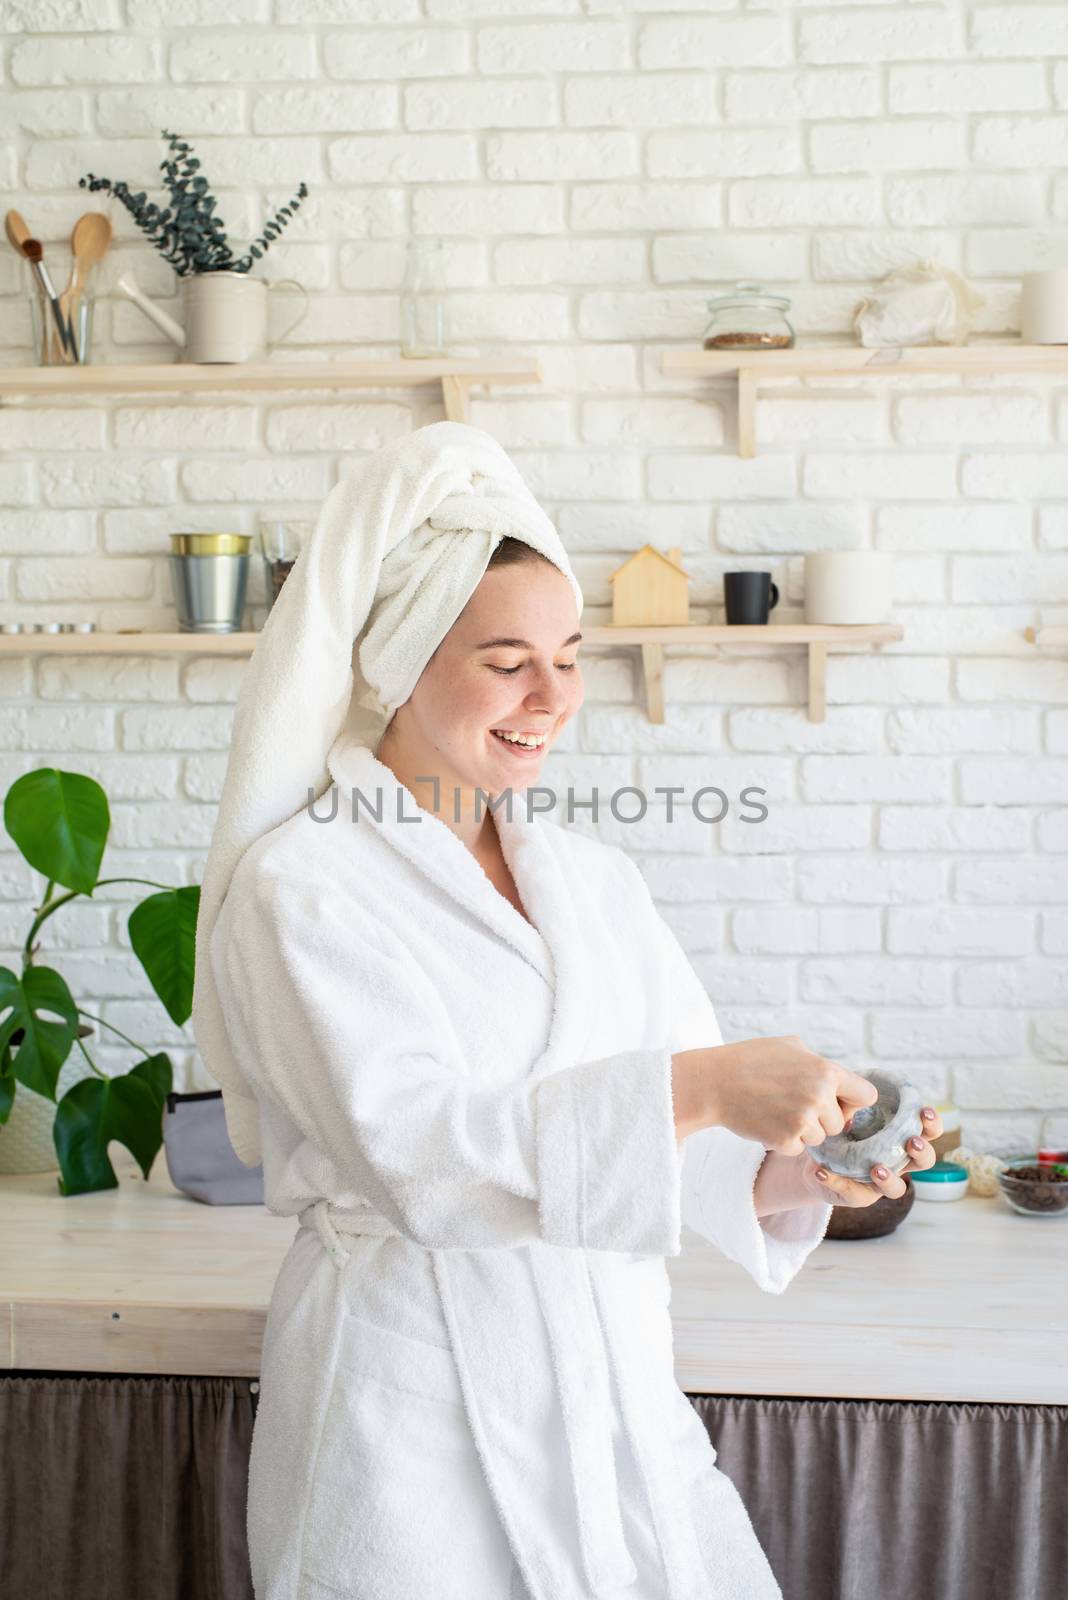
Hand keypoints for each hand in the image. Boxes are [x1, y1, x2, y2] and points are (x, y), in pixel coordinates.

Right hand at [674, 1035, 881, 1153]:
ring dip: (804, 1131)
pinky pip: (799, 1149)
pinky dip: (786, 1141)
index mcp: (826, 1071)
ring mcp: (802, 1121)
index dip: (853, 1101)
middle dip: (823, 1119)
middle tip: (793, 1104)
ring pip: (820, 1139)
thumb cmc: (752, 1059)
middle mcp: (819, 1097)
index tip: (838, 1102)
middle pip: (840, 1124)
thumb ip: (822, 1065)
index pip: (867, 1096)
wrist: (714, 1082)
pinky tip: (767, 1121)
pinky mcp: (785, 1141)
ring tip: (777, 1110)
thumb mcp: (792, 1047)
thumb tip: (844, 1086)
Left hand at [796, 1106, 944, 1205]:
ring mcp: (881, 1183)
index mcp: (902, 1138)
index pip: (928, 1132)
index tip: (925, 1113)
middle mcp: (898, 1162)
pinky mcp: (859, 1196)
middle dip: (922, 1152)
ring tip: (876, 1169)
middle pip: (924, 1162)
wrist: (818, 1159)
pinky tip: (822, 1172)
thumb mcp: (848, 1112)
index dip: (932, 1124)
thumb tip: (856, 1096)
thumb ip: (856, 1105)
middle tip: (911, 1142)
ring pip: (897, 1188)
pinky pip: (853, 1194)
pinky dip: (836, 1182)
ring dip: (889, 1179)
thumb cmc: (842, 1130)